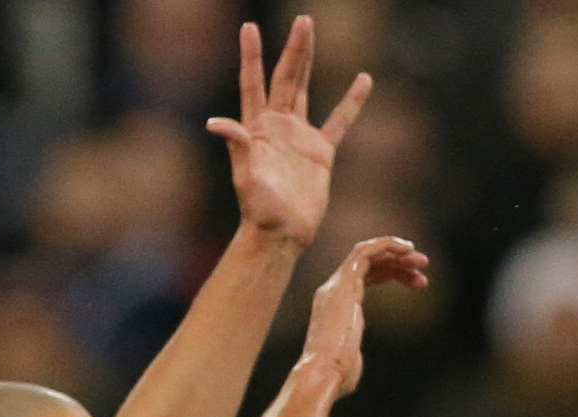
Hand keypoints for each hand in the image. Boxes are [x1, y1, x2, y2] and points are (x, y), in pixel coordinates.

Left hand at [208, 17, 371, 248]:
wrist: (282, 233)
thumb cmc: (259, 208)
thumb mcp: (245, 176)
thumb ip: (236, 146)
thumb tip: (215, 122)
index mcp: (257, 128)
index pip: (254, 83)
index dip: (252, 56)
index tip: (249, 27)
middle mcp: (277, 126)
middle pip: (285, 77)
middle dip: (293, 49)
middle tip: (303, 20)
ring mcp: (299, 136)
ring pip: (305, 89)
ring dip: (309, 61)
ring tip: (312, 32)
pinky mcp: (321, 153)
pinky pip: (340, 122)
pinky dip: (351, 102)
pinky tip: (362, 81)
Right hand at [299, 235, 430, 397]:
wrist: (323, 374)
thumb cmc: (337, 376)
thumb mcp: (350, 362)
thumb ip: (352, 356)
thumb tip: (349, 369)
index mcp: (337, 305)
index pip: (366, 276)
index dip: (394, 273)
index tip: (420, 282)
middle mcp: (334, 290)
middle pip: (370, 263)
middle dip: (399, 260)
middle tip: (425, 266)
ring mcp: (337, 285)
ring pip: (368, 254)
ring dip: (397, 252)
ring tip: (422, 261)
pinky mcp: (344, 283)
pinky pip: (364, 252)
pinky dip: (386, 245)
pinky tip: (407, 249)